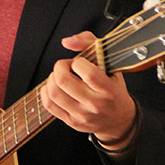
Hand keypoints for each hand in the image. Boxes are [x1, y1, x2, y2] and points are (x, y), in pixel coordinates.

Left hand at [40, 31, 137, 147]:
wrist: (119, 120)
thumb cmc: (114, 90)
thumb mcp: (111, 66)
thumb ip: (91, 44)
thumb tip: (66, 41)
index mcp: (109, 90)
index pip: (87, 73)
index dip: (78, 62)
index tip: (80, 62)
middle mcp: (96, 104)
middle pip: (64, 81)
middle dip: (60, 66)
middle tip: (66, 66)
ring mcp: (82, 115)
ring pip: (54, 93)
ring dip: (51, 78)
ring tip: (59, 76)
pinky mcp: (71, 122)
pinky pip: (49, 105)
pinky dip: (46, 91)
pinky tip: (53, 86)